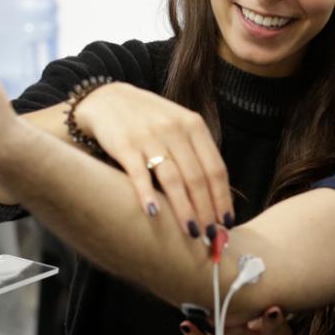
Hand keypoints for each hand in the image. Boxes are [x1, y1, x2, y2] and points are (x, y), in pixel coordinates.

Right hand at [73, 83, 233, 233]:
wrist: (107, 99)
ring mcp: (149, 136)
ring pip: (173, 179)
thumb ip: (197, 153)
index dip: (223, 198)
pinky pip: (139, 173)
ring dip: (184, 209)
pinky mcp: (124, 144)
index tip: (226, 222)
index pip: (216, 168)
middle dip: (206, 210)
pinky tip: (154, 214)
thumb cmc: (150, 120)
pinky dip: (147, 194)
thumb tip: (218, 197)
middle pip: (197, 177)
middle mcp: (175, 130)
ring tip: (191, 232)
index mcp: (194, 125)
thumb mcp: (179, 126)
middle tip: (210, 235)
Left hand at [180, 306, 306, 334]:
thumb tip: (245, 282)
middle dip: (230, 317)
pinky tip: (185, 325)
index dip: (272, 318)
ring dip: (212, 321)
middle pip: (240, 332)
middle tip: (221, 298)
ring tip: (201, 305)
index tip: (272, 309)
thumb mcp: (281, 327)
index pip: (273, 327)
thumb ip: (265, 310)